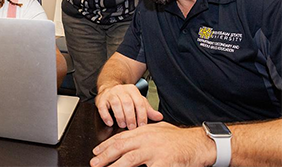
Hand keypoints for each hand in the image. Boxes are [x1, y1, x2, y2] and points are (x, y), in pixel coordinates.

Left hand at [90, 122, 215, 166]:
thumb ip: (144, 132)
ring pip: (129, 159)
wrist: (199, 143)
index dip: (106, 145)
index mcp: (144, 132)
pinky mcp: (164, 163)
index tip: (96, 152)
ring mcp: (154, 151)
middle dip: (104, 156)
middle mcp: (146, 140)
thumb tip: (130, 137)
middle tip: (94, 163)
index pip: (120, 138)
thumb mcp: (158, 129)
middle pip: (120, 148)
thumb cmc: (180, 138)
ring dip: (115, 166)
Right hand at [95, 84, 162, 128]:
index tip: (142, 125)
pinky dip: (106, 116)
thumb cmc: (126, 98)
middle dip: (130, 117)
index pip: (139, 102)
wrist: (109, 87)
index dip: (141, 115)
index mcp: (132, 90)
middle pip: (127, 103)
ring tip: (122, 125)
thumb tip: (159, 117)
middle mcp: (121, 90)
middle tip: (132, 127)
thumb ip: (148, 110)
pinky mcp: (101, 99)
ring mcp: (110, 93)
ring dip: (120, 116)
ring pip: (115, 104)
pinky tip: (110, 123)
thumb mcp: (138, 101)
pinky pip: (102, 107)